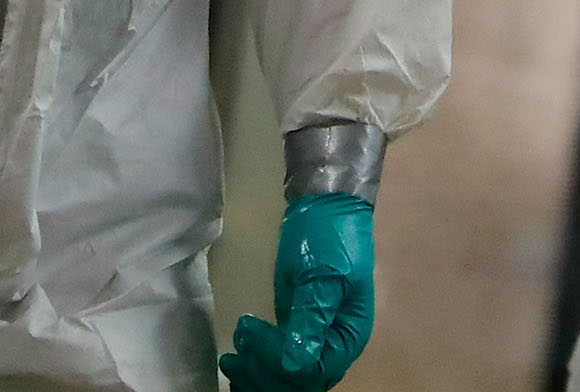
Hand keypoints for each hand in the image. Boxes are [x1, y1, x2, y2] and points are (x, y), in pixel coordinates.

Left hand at [221, 192, 374, 391]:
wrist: (324, 205)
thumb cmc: (329, 237)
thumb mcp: (323, 275)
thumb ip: (311, 319)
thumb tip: (295, 363)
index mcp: (349, 336)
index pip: (313, 370)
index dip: (279, 362)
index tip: (251, 331)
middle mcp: (334, 345)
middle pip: (300, 383)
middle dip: (264, 374)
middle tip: (235, 352)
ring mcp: (314, 338)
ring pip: (288, 378)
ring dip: (257, 375)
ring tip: (230, 359)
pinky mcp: (296, 328)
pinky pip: (279, 361)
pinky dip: (258, 366)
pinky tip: (237, 363)